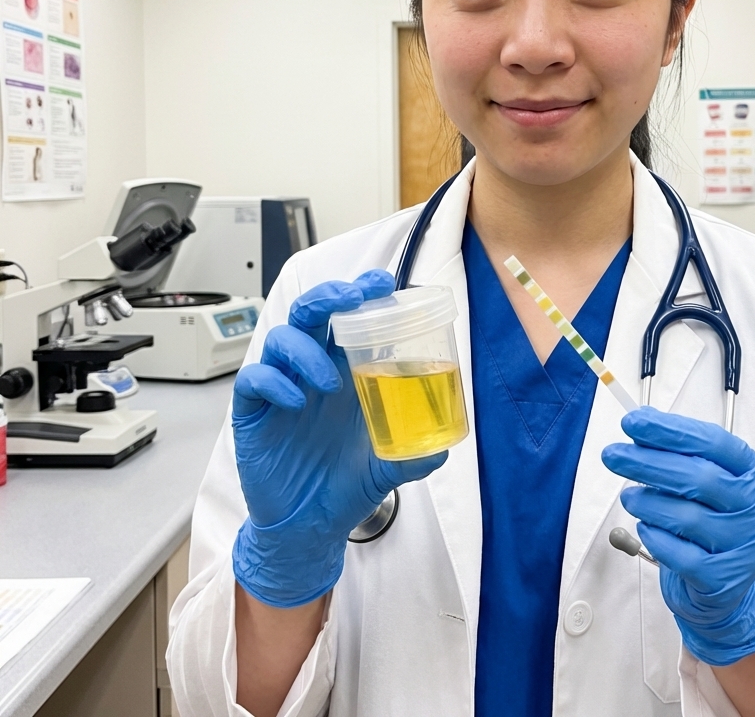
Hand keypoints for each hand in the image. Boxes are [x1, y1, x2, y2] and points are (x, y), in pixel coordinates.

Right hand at [231, 271, 446, 607]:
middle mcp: (312, 371)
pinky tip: (295, 402)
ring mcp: (282, 388)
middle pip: (311, 313)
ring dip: (306, 351)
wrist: (308, 528)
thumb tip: (443, 445)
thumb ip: (415, 454)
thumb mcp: (388, 466)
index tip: (383, 283)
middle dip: (330, 297)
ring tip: (330, 383)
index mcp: (346, 370)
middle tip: (352, 298)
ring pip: (281, 339)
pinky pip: (254, 380)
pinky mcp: (253, 412)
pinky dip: (274, 382)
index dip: (362, 294)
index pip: (349, 318)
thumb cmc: (346, 485)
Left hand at [602, 407, 754, 666]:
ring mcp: (743, 546)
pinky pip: (679, 555)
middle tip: (612, 455)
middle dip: (648, 463)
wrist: (725, 582)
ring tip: (628, 497)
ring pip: (686, 517)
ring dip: (648, 502)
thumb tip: (642, 421)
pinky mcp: (722, 579)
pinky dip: (655, 537)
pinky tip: (646, 527)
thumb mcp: (706, 478)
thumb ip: (679, 451)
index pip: (713, 442)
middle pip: (698, 477)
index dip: (670, 430)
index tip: (631, 422)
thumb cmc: (712, 517)